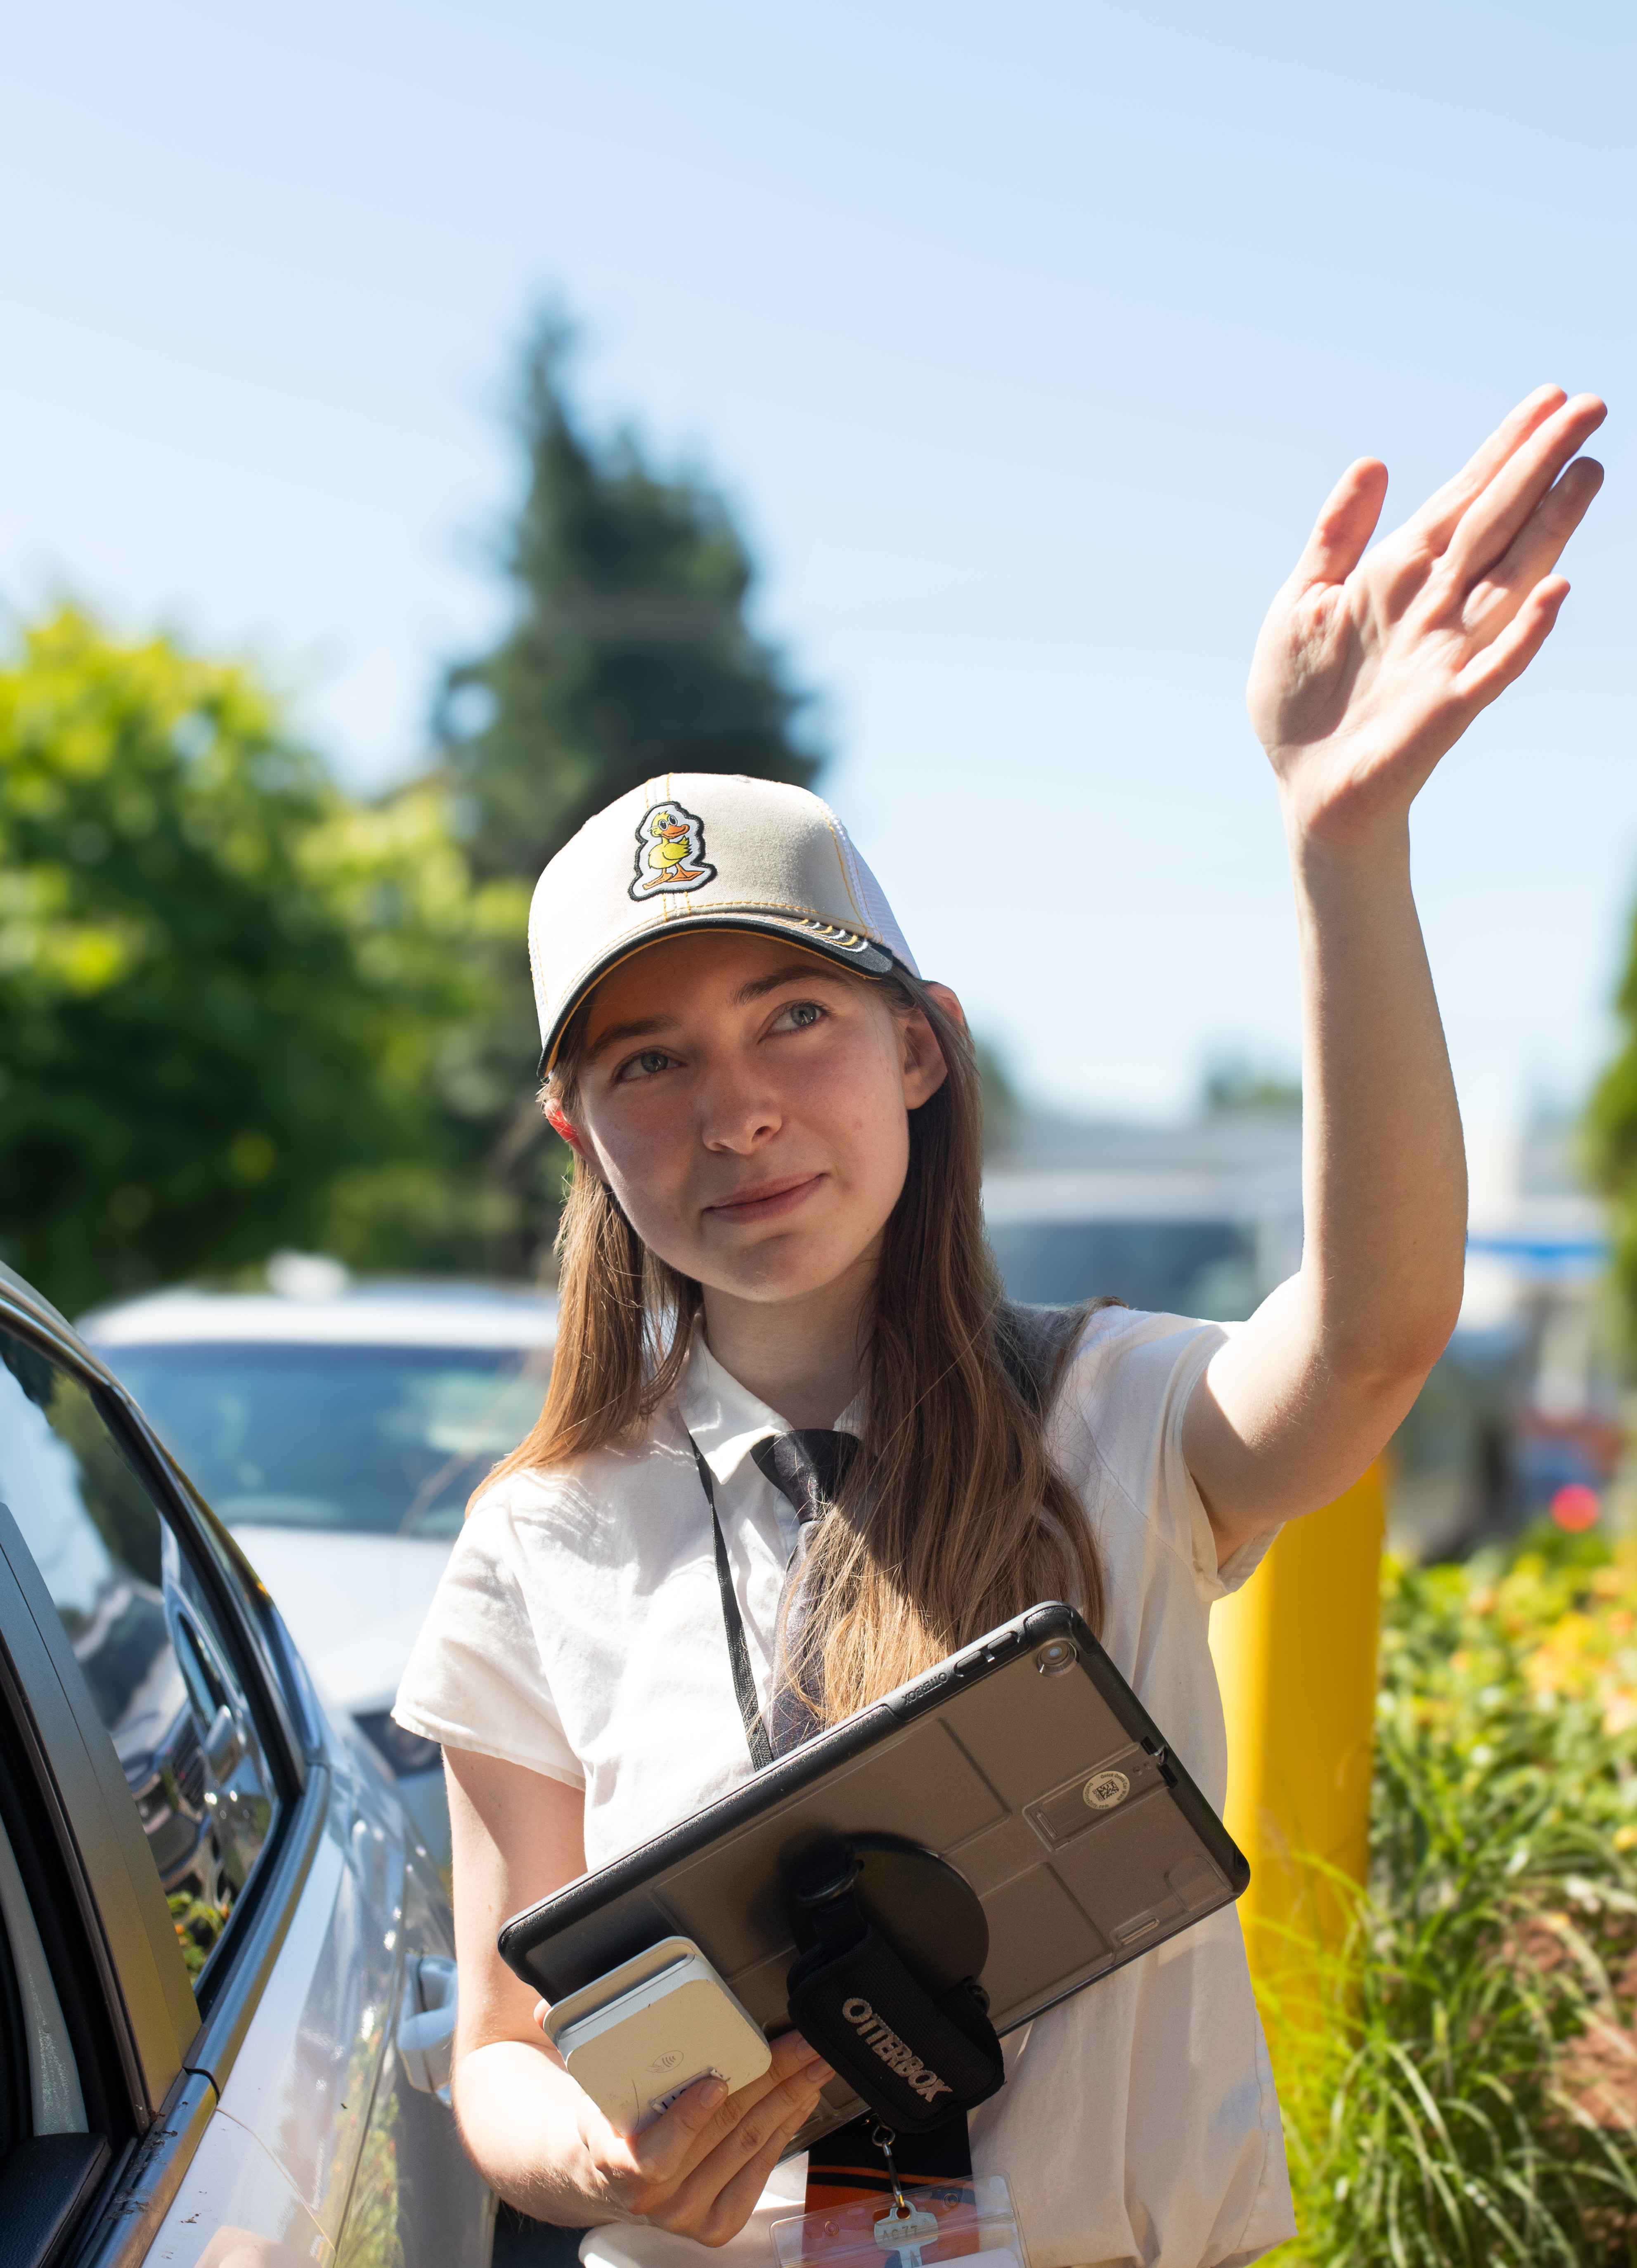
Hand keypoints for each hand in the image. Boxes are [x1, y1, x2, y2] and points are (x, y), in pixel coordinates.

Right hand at [539, 2017, 829, 2238]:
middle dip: (771, 2080)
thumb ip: (567, 2036)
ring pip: (750, 2144)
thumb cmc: (602, 2116)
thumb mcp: (583, 2081)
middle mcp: (653, 2196)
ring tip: (813, 2059)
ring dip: (790, 2097)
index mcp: (614, 2160)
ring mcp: (687, 2213)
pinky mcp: (716, 2221)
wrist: (597, 2173)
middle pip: (723, 2131)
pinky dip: (786, 2128)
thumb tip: (544, 2005)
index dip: (691, 2117)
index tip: (717, 2081)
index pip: (656, 2152)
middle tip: (800, 2042)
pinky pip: (760, 2168)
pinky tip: (801, 2097)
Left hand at [1247, 385, 1605, 853]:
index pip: (1463, 498)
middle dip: (1540, 464)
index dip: (1504, 448)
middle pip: (1496, 522)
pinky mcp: (1446, 709)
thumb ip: (1336, 535)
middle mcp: (1435, 606)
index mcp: (1399, 574)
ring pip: (1511, 579)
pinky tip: (1556, 589)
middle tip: (1590, 405)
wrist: (1303, 788)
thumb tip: (1374, 461)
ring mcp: (1447, 655)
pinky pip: (1495, 665)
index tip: (1547, 397)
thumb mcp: (1301, 601)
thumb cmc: (1303, 701)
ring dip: (1551, 527)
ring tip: (1588, 472)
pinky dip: (1525, 631)